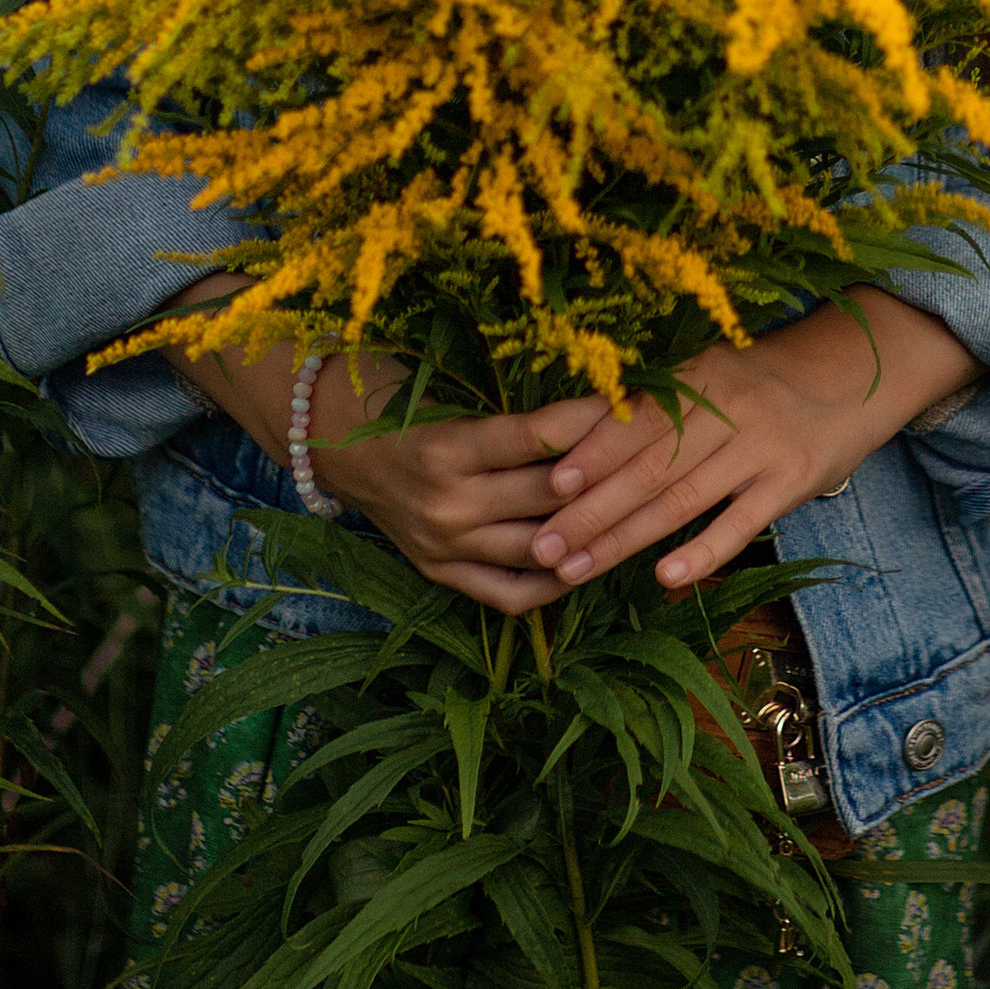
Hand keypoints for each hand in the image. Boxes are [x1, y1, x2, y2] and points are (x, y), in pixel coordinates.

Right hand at [165, 281, 614, 613]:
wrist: (332, 444)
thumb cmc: (398, 399)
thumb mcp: (449, 394)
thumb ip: (514, 412)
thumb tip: (599, 406)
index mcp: (445, 447)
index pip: (537, 438)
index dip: (592, 422)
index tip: (637, 404)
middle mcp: (445, 504)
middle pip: (548, 497)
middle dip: (606, 478)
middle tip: (656, 457)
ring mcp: (443, 547)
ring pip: (539, 551)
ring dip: (592, 535)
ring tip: (641, 514)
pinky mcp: (441, 573)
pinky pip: (509, 594)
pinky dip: (553, 584)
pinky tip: (589, 564)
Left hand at [526, 288, 976, 599]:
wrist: (852, 376)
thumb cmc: (756, 387)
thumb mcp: (708, 380)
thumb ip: (652, 409)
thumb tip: (568, 442)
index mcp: (697, 377)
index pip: (635, 422)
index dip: (590, 455)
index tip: (546, 488)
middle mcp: (728, 407)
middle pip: (649, 466)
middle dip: (590, 510)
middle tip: (543, 546)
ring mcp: (763, 445)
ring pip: (683, 499)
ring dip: (625, 539)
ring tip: (578, 570)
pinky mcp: (792, 482)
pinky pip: (741, 523)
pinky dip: (702, 551)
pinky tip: (665, 577)